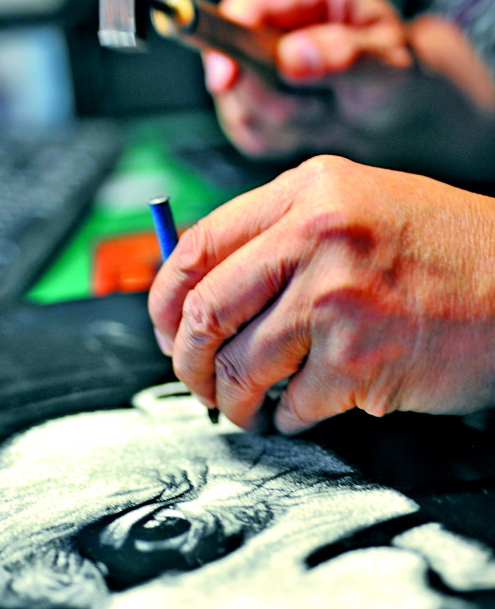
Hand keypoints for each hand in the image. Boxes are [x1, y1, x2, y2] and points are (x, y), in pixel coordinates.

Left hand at [149, 155, 494, 433]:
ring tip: (242, 406)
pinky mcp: (360, 357)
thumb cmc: (443, 250)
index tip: (165, 328)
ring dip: (231, 398)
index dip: (165, 297)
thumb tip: (206, 289)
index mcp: (308, 191)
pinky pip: (293, 403)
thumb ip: (282, 237)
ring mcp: (337, 296)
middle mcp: (316, 235)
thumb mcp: (356, 209)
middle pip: (205, 309)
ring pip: (240, 364)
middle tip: (194, 380)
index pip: (199, 245)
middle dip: (186, 360)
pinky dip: (287, 417)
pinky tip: (302, 408)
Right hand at [203, 0, 410, 156]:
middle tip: (315, 109)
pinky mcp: (256, 99)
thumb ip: (345, 55)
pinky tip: (308, 127)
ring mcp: (261, 62)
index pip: (245, 5)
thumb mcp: (390, 66)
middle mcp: (279, 23)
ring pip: (235, 104)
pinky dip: (277, 140)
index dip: (225, 40)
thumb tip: (291, 55)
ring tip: (320, 115)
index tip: (226, 80)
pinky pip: (245, 131)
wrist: (400, 112)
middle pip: (231, 61)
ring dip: (279, 124)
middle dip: (268, 99)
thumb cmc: (401, 78)